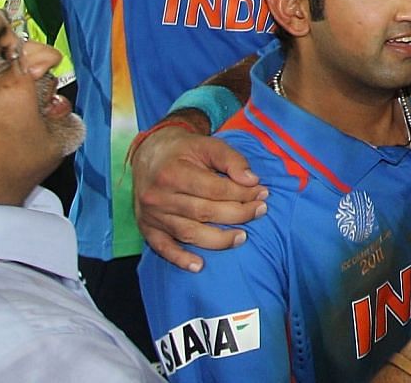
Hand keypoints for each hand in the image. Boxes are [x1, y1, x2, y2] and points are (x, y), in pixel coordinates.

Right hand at [133, 127, 269, 270]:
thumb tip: (252, 180)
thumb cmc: (184, 150)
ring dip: (218, 239)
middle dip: (237, 214)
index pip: (214, 189)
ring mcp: (151, 215)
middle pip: (204, 212)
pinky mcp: (147, 228)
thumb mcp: (208, 144)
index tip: (263, 193)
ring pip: (188, 232)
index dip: (242, 193)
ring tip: (242, 237)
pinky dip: (180, 259)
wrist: (149, 154)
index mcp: (173, 172)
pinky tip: (199, 265)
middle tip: (260, 211)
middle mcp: (159, 196)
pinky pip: (162, 248)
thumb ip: (231, 160)